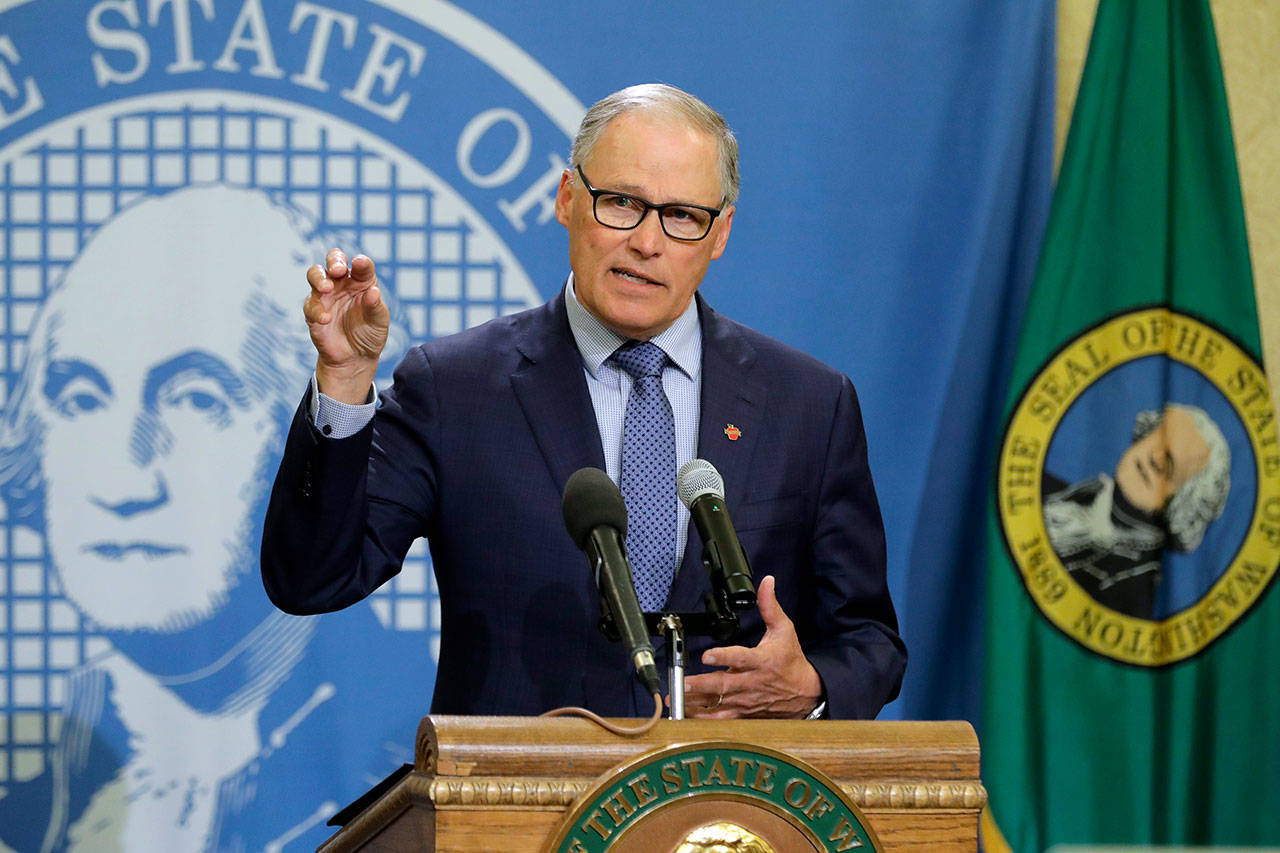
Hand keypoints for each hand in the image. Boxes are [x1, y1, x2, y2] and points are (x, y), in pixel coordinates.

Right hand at [304, 249, 389, 403]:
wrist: (355, 358)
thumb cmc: (370, 334)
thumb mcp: (379, 321)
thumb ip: (375, 306)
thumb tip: (373, 291)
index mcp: (362, 281)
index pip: (361, 265)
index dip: (361, 262)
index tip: (360, 263)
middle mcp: (342, 284)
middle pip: (333, 260)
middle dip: (334, 261)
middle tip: (338, 270)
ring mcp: (326, 295)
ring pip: (316, 275)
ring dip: (320, 279)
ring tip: (327, 289)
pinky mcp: (313, 311)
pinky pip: (310, 304)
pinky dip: (316, 309)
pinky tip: (326, 318)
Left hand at [679, 575, 823, 718]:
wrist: (806, 693)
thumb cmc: (791, 661)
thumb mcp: (784, 630)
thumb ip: (770, 607)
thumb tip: (766, 583)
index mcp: (761, 661)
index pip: (740, 658)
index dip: (724, 657)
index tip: (708, 655)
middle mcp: (751, 683)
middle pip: (723, 685)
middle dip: (701, 685)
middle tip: (683, 683)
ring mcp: (746, 700)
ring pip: (718, 704)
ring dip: (696, 703)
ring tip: (676, 701)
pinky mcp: (743, 713)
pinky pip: (721, 719)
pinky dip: (704, 720)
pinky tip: (686, 717)